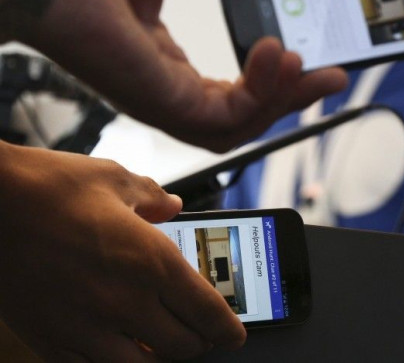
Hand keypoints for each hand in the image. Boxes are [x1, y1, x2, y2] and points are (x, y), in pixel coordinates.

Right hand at [0, 143, 245, 360]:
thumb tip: (173, 206)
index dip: (228, 329)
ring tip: (158, 344)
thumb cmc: (50, 187)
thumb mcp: (115, 178)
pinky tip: (112, 351)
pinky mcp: (50, 339)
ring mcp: (86, 327)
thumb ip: (154, 197)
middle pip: (182, 347)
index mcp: (151, 261)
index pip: (207, 312)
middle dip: (198, 342)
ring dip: (158, 359)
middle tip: (199, 333)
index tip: (234, 334)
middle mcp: (125, 301)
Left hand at [15, 0, 347, 150]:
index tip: (312, 55)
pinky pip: (231, 116)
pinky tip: (278, 54)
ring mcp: (169, 103)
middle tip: (333, 75)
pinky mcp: (167, 105)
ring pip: (246, 125)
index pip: (239, 88)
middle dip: (294, 97)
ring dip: (284, 99)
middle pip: (250, 114)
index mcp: (173, 62)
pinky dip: (262, 91)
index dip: (278, 78)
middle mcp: (173, 90)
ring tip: (307, 64)